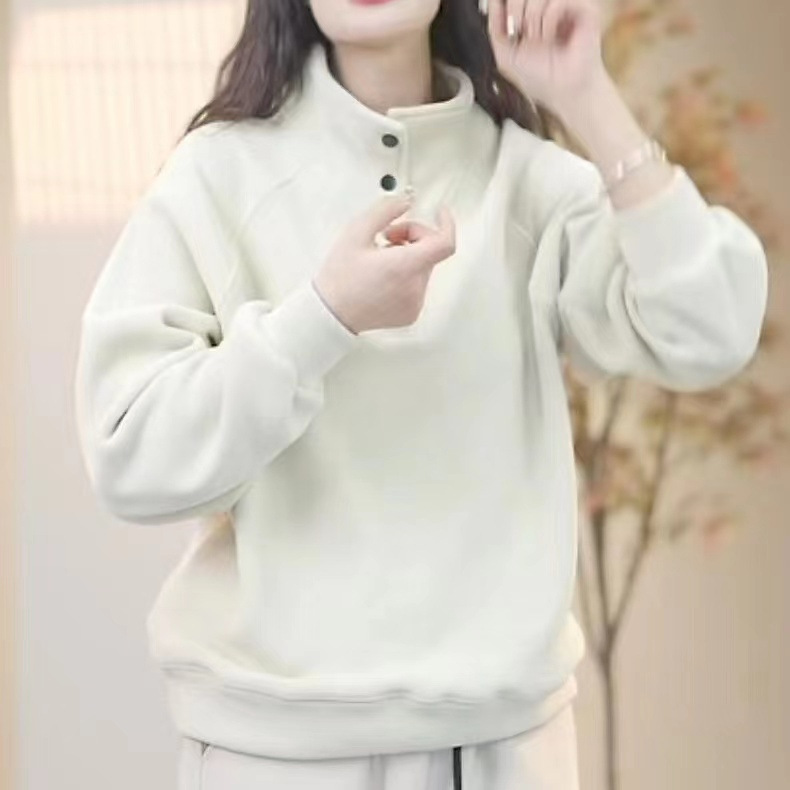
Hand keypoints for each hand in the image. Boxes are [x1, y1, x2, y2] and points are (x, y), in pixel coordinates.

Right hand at [312, 194, 455, 334]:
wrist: (330, 314)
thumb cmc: (339, 278)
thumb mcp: (356, 232)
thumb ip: (385, 210)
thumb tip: (405, 201)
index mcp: (404, 267)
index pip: (444, 242)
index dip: (446, 223)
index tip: (440, 213)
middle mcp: (414, 288)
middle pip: (430, 252)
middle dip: (412, 237)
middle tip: (386, 237)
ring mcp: (414, 303)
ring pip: (424, 268)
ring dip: (408, 257)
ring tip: (380, 259)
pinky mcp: (410, 314)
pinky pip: (417, 287)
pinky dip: (406, 277)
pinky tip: (382, 278)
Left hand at [483, 0, 606, 114]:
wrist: (564, 91)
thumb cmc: (540, 78)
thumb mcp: (506, 56)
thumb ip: (495, 27)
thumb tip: (493, 1)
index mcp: (527, 16)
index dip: (506, 5)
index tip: (507, 22)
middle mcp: (544, 8)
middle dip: (516, 12)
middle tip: (522, 33)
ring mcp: (563, 6)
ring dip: (533, 19)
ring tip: (540, 40)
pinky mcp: (581, 8)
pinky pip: (557, 0)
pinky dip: (549, 19)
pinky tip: (552, 37)